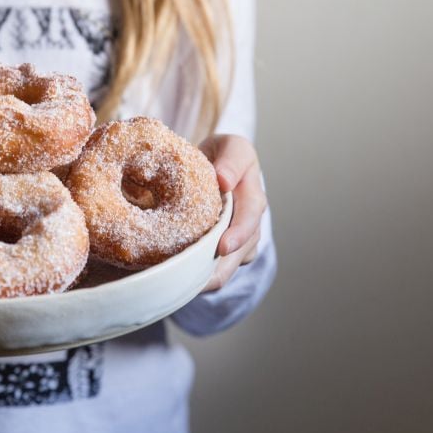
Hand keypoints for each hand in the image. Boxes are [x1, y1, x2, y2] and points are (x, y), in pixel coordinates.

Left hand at [198, 134, 266, 291]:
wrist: (217, 168)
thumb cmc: (221, 155)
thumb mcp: (228, 146)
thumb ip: (230, 159)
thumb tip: (224, 180)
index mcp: (252, 192)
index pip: (251, 213)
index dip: (239, 232)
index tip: (223, 246)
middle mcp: (251, 220)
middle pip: (243, 250)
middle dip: (222, 267)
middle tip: (199, 280)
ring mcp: (241, 239)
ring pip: (230, 265)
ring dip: (209, 276)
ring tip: (184, 286)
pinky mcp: (227, 251)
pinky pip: (217, 269)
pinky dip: (200, 277)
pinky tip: (180, 283)